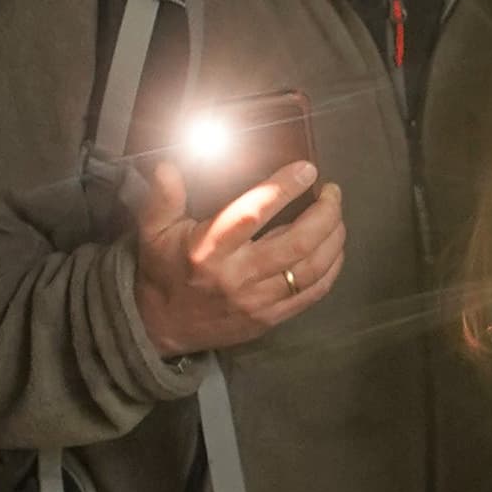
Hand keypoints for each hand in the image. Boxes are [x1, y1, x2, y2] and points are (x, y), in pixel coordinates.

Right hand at [131, 150, 345, 356]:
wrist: (162, 326)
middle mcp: (236, 276)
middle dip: (325, 213)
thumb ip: (163, 197)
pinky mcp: (269, 318)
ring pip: (310, 268)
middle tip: (333, 191)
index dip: (283, 189)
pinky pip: (311, 294)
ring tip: (337, 215)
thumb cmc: (163, 270)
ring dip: (333, 238)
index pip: (252, 214)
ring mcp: (256, 301)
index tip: (307, 169)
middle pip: (297, 243)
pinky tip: (335, 248)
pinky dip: (331, 269)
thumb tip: (167, 165)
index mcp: (208, 249)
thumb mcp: (153, 230)